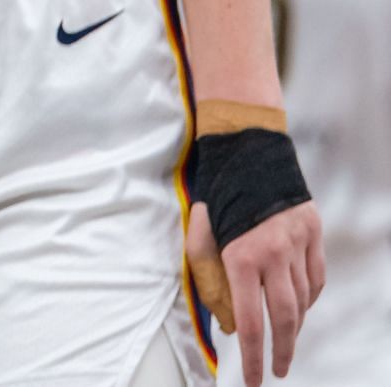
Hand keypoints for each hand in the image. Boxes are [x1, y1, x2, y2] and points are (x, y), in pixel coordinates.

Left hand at [186, 200, 324, 385]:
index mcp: (240, 255)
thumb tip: (222, 312)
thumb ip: (207, 270)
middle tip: (278, 370)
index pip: (250, 320)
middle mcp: (273, 253)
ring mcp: (297, 243)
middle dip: (282, 349)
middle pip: (284, 317)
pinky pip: (316, 278)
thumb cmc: (217, 193)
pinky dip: (309, 297)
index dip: (252, 355)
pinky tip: (300, 306)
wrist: (247, 151)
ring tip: (286, 340)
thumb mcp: (200, 230)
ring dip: (295, 324)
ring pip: (303, 298)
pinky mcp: (314, 233)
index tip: (254, 379)